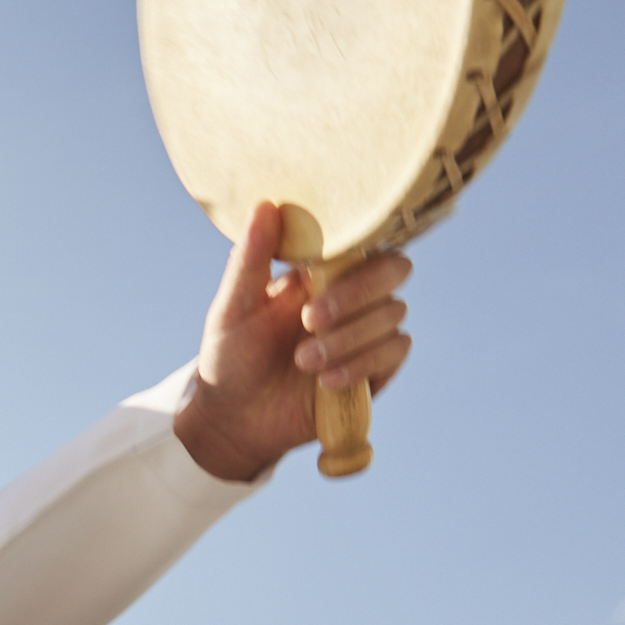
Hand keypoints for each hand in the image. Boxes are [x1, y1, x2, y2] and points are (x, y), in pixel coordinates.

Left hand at [174, 202, 412, 481]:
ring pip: (392, 315)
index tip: (315, 275)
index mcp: (320, 273)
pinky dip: (363, 364)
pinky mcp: (375, 370)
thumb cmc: (229, 359)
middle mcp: (351, 297)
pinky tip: (326, 380)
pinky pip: (395, 352)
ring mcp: (366, 333)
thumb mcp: (232, 308)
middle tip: (310, 319)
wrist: (232, 420)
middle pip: (394, 271)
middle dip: (356, 295)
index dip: (353, 253)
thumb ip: (250, 258)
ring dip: (348, 339)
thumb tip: (265, 204)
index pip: (363, 243)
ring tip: (303, 362)